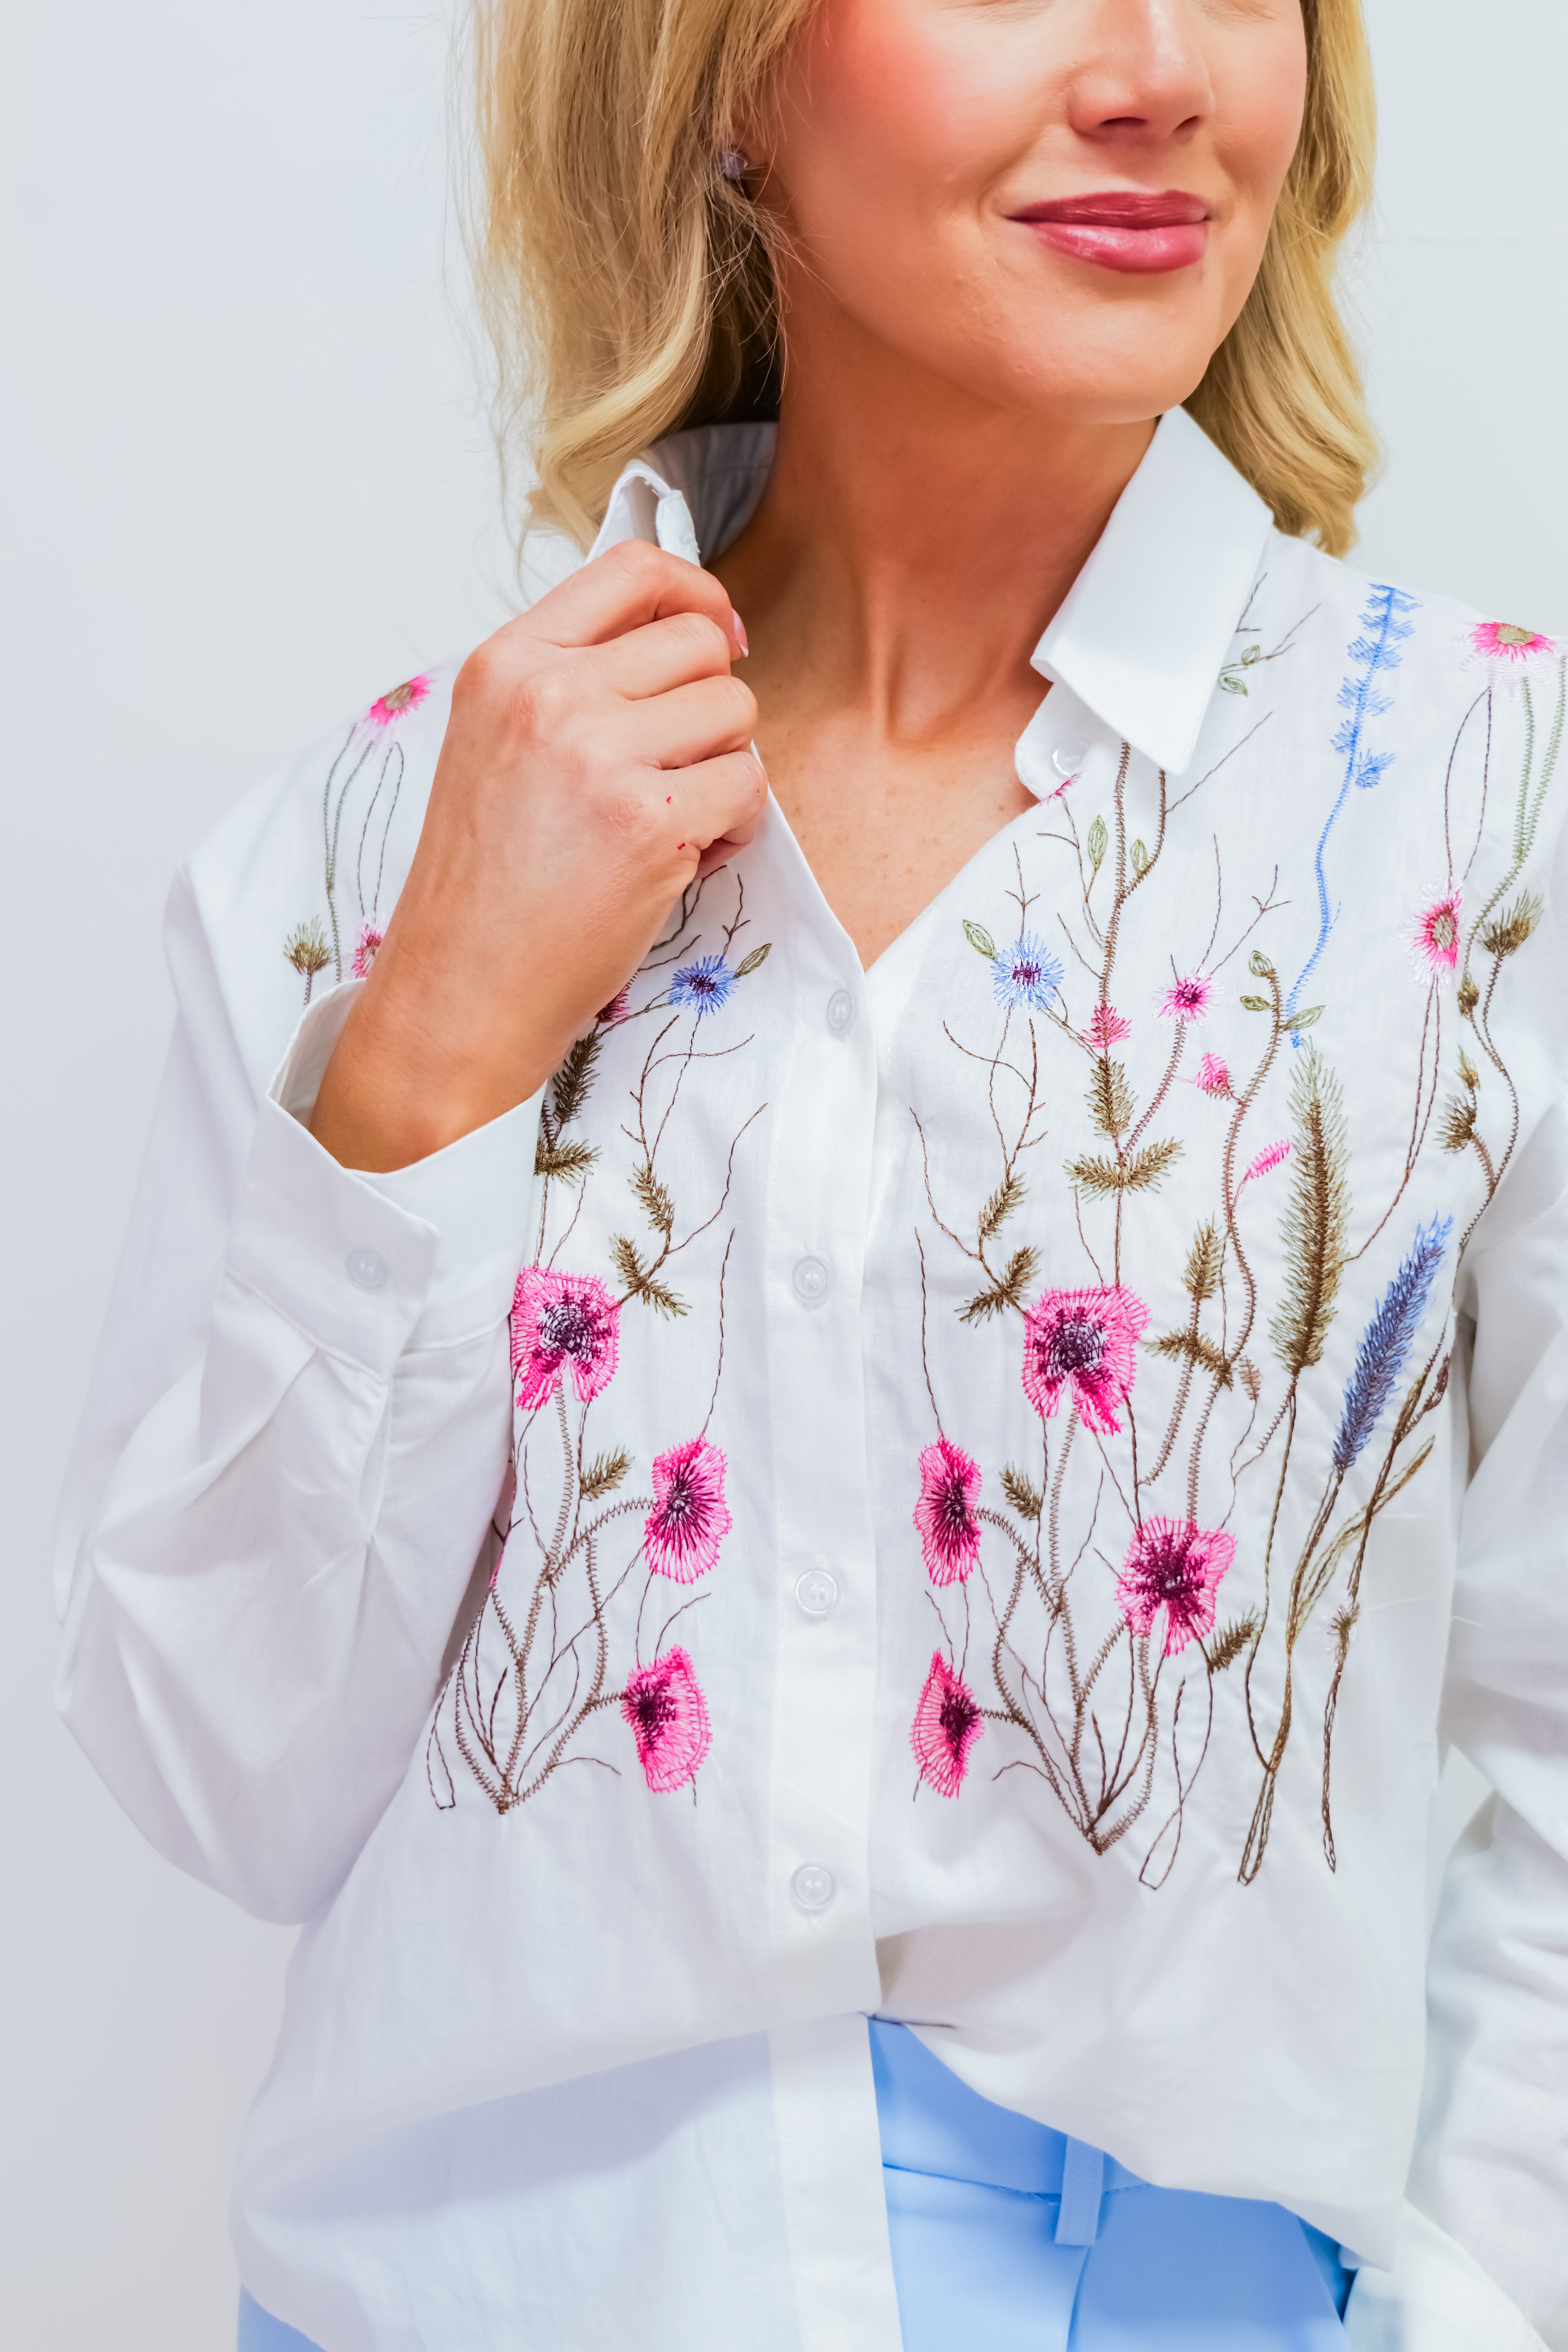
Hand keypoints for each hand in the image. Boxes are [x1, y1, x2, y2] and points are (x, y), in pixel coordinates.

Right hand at [310, 542, 763, 1171]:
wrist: (462, 988)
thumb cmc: (487, 882)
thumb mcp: (500, 744)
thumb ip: (574, 680)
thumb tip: (691, 631)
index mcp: (507, 662)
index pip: (630, 570)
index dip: (695, 592)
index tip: (719, 633)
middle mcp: (550, 693)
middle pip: (697, 643)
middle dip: (712, 703)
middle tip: (680, 766)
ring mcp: (600, 756)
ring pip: (734, 708)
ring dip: (725, 765)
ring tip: (673, 820)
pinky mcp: (651, 823)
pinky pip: (748, 784)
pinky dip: (735, 826)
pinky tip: (684, 859)